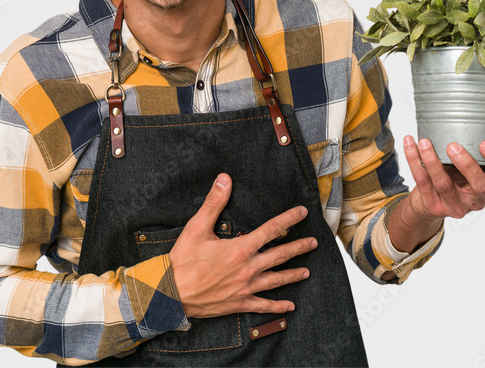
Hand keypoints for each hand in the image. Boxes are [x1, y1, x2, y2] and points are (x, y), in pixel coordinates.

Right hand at [168, 173, 316, 318]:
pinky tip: (289, 305)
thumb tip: (225, 179)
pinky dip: (278, 305)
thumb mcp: (196, 227)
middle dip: (299, 247)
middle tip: (314, 243)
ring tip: (307, 271)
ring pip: (276, 280)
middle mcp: (247, 268)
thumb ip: (214, 202)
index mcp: (240, 248)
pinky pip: (263, 304)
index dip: (288, 219)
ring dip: (293, 274)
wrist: (170, 294)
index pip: (271, 230)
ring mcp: (245, 288)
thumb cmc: (182, 261)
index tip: (301, 213)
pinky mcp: (239, 303)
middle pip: (280, 255)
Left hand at [401, 128, 484, 222]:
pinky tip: (410, 143)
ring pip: (444, 184)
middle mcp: (478, 198)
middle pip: (478, 185)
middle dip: (466, 165)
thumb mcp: (483, 164)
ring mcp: (456, 204)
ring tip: (425, 142)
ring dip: (433, 162)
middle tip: (453, 146)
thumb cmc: (462, 176)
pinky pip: (422, 182)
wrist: (432, 201)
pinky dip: (414, 160)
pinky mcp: (434, 205)